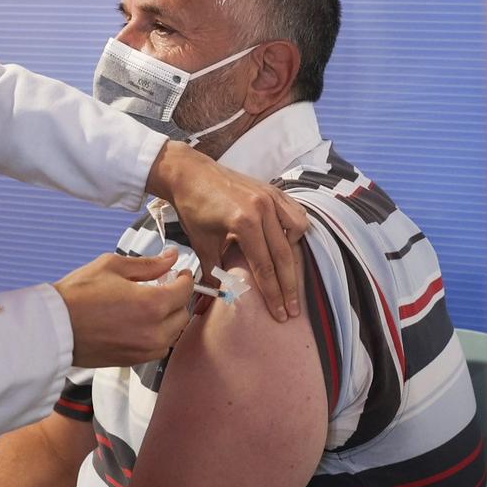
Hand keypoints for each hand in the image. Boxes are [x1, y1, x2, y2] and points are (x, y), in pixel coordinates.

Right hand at [52, 253, 194, 367]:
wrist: (54, 328)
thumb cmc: (78, 295)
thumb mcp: (113, 267)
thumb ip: (148, 264)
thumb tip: (171, 258)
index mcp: (152, 305)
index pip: (185, 290)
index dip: (185, 278)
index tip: (180, 272)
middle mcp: (154, 331)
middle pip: (183, 313)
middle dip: (177, 298)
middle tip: (164, 286)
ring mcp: (145, 349)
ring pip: (173, 333)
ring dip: (169, 318)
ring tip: (151, 304)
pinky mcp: (134, 361)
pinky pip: (159, 347)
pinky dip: (158, 334)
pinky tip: (142, 322)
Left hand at [146, 143, 309, 320]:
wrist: (190, 173)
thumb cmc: (193, 208)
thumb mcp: (201, 243)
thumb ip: (215, 272)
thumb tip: (219, 299)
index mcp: (244, 222)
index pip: (264, 266)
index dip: (273, 294)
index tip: (280, 314)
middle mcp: (263, 208)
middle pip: (284, 256)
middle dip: (289, 286)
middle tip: (293, 309)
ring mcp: (271, 197)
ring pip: (297, 232)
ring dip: (293, 254)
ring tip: (286, 269)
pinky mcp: (273, 190)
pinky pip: (295, 213)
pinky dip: (295, 229)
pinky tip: (286, 241)